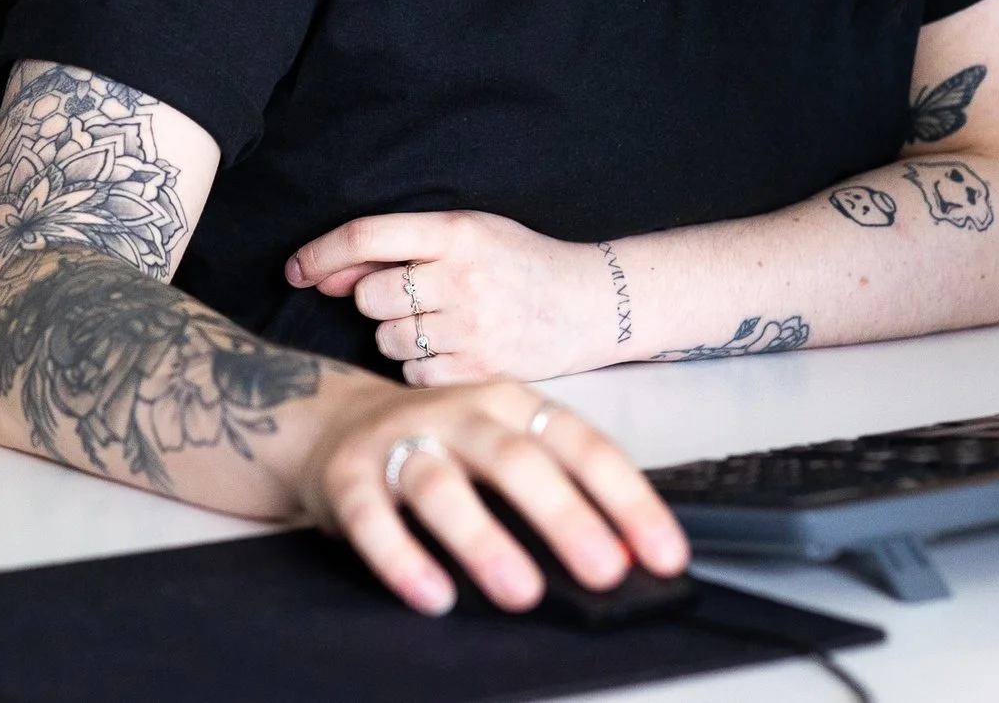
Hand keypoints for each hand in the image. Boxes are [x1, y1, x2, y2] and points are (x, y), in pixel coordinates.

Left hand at [288, 211, 616, 383]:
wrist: (590, 303)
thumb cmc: (520, 263)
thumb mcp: (469, 234)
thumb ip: (400, 249)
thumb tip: (326, 274)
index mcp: (456, 232)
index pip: (366, 236)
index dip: (320, 253)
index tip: (295, 270)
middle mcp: (462, 277)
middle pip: (371, 297)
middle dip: (377, 301)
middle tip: (414, 299)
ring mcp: (473, 326)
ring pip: (389, 339)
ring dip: (400, 335)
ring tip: (442, 323)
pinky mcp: (481, 370)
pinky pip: (415, 373)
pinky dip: (423, 366)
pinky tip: (454, 349)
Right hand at [296, 374, 688, 614]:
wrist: (333, 423)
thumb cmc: (441, 444)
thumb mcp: (504, 447)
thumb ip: (560, 490)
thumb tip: (628, 556)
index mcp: (510, 403)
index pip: (581, 445)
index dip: (627, 500)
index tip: (665, 555)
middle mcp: (459, 415)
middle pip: (516, 460)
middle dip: (564, 517)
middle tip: (604, 571)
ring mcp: (400, 441)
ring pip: (441, 486)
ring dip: (484, 540)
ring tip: (521, 591)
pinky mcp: (348, 477)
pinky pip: (371, 518)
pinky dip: (402, 558)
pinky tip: (434, 595)